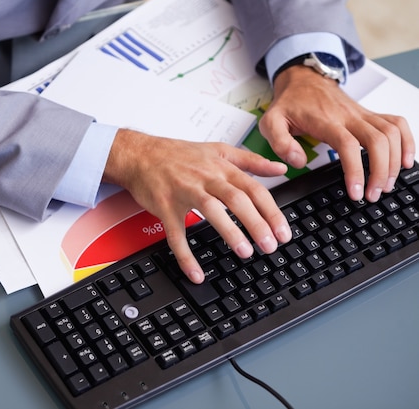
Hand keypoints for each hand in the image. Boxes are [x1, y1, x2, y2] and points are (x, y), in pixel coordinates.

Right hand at [102, 129, 291, 283]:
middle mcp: (205, 178)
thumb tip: (281, 168)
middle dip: (256, 223)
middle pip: (236, 199)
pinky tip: (196, 273)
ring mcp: (184, 191)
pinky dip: (185, 255)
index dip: (271, 211)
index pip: (253, 189)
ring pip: (210, 211)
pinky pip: (176, 233)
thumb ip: (251, 161)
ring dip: (229, 232)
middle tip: (270, 245)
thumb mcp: (218, 150)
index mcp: (221, 168)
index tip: (283, 232)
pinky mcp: (165, 206)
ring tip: (245, 252)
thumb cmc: (177, 154)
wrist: (140, 154)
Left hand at [260, 66, 414, 202]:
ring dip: (395, 160)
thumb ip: (279, 143)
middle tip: (373, 194)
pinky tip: (406, 161)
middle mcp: (349, 116)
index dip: (355, 170)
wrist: (304, 80)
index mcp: (325, 120)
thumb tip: (298, 162)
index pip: (347, 145)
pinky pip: (397, 124)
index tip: (356, 192)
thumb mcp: (270, 122)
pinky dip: (407, 142)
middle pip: (377, 141)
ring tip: (386, 185)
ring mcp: (362, 114)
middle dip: (381, 171)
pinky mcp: (369, 114)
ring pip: (391, 134)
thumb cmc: (289, 103)